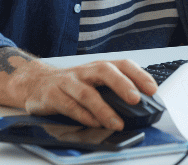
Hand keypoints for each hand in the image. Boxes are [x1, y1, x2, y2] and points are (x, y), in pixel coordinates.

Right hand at [16, 59, 157, 129]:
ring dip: (104, 109)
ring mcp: (68, 82)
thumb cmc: (72, 84)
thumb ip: (113, 90)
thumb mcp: (94, 82)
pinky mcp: (53, 95)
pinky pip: (69, 106)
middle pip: (105, 71)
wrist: (35, 83)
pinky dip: (83, 116)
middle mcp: (85, 71)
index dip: (139, 75)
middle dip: (122, 84)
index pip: (123, 64)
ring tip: (117, 123)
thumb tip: (140, 105)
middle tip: (136, 99)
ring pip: (87, 93)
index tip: (152, 89)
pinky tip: (94, 124)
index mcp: (99, 67)